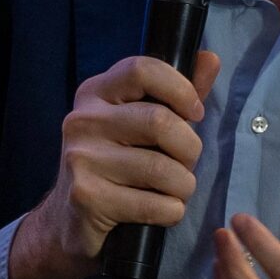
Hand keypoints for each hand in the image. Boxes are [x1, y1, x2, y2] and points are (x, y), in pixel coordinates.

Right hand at [9, 50, 220, 278]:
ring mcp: (81, 158)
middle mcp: (83, 120)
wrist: (69, 220)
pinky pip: (153, 204)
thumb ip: (177, 93)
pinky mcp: (86, 197)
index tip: (195, 113)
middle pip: (160, 121)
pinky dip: (171, 211)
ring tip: (177, 190)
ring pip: (162, 168)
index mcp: (96, 92)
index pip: (142, 69)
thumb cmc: (117, 163)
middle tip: (187, 163)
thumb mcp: (142, 122)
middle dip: (190, 148)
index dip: (180, 89)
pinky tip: (163, 211)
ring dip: (184, 185)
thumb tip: (210, 58)